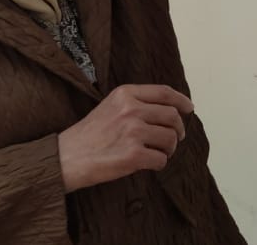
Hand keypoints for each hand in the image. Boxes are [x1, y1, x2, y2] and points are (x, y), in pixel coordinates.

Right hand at [57, 84, 194, 190]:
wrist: (67, 157)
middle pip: (172, 117)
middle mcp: (131, 110)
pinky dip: (158, 164)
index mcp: (125, 94)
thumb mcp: (110, 106)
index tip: (190, 108)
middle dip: (178, 130)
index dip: (181, 101)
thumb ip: (135, 104)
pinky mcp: (133, 155)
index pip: (164, 93)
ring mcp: (133, 132)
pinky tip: (147, 164)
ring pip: (170, 139)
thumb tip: (169, 110)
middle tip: (175, 139)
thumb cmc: (89, 135)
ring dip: (168, 149)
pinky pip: (161, 160)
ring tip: (156, 153)